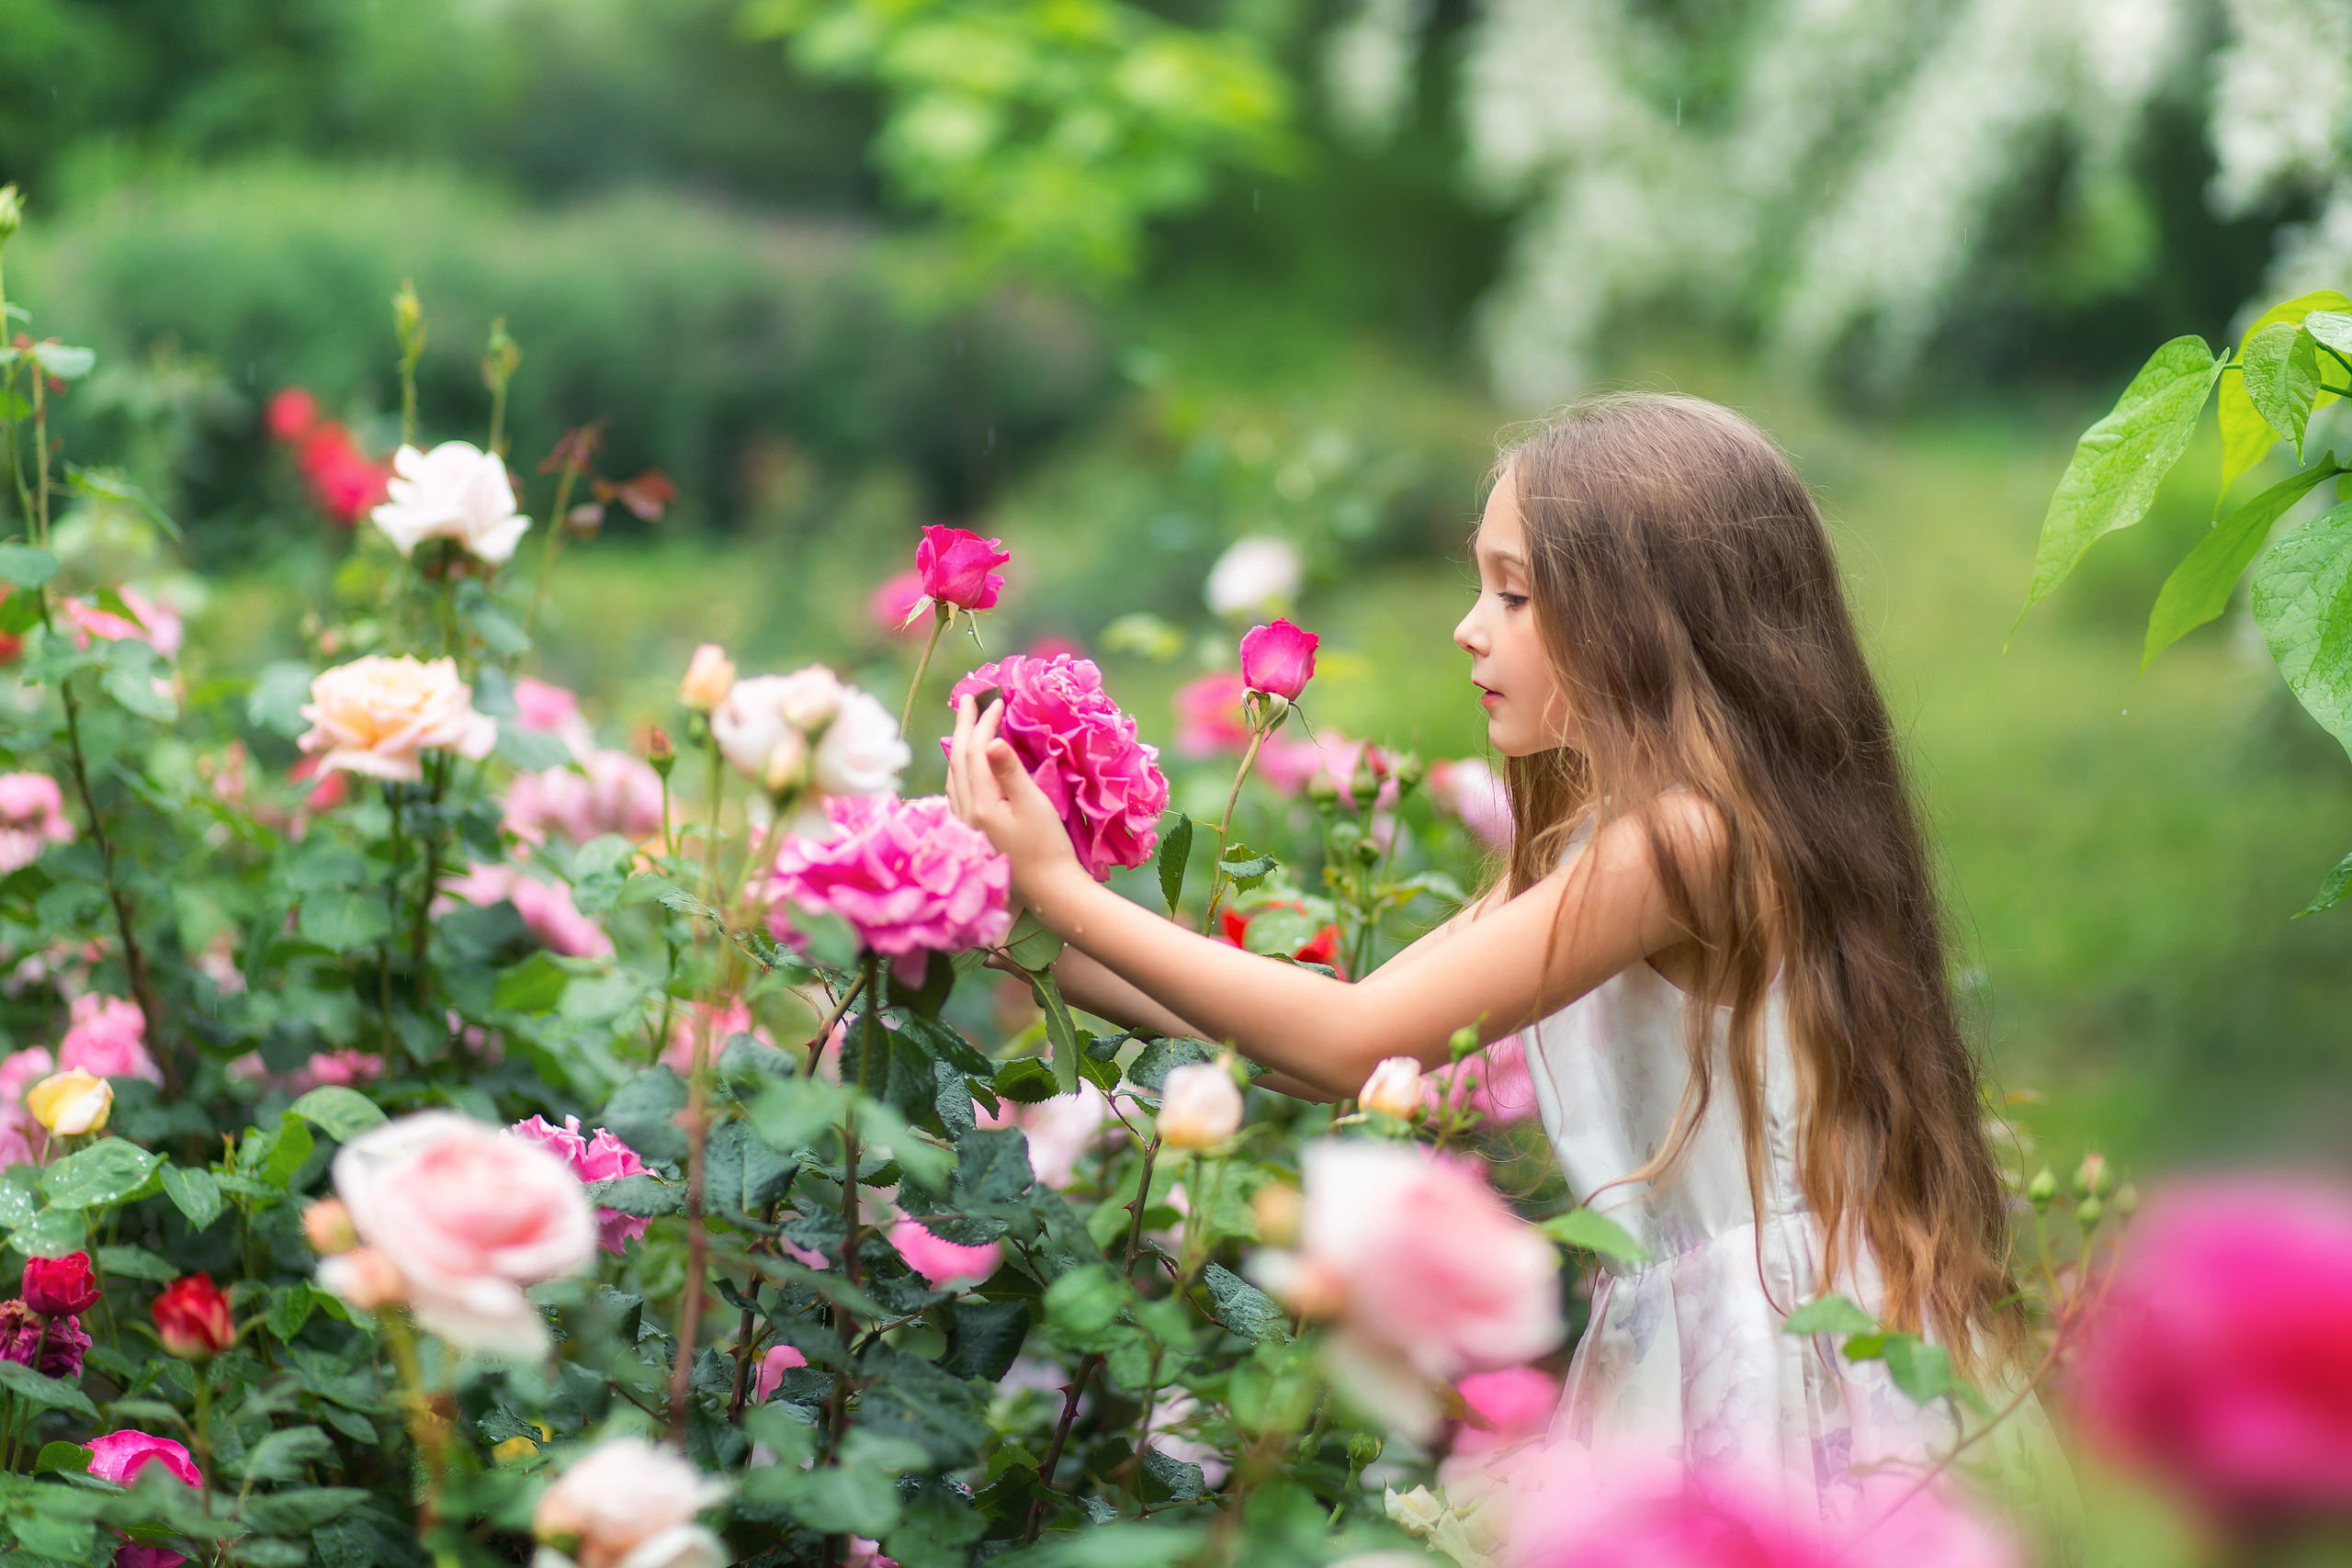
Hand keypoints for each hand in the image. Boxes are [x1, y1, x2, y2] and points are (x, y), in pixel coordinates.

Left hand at [947, 694, 1085, 906]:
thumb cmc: (1048, 848)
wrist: (1049, 892)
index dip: (983, 722)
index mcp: (980, 804)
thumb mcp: (1034, 806)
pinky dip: (960, 770)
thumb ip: (1010, 772)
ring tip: (965, 725)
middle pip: (957, 760)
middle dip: (963, 727)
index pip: (974, 751)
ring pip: (954, 776)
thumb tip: (991, 741)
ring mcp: (966, 825)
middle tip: (969, 698)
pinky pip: (957, 791)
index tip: (997, 700)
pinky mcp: (973, 834)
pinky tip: (966, 768)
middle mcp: (965, 813)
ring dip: (959, 747)